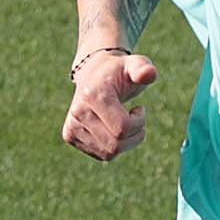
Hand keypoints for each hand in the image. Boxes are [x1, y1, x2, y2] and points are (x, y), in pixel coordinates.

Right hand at [63, 42, 157, 159]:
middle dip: (134, 134)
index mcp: (93, 95)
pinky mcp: (70, 135)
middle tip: (135, 117)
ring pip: (109, 153)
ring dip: (126, 142)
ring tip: (124, 121)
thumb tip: (150, 73)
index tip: (140, 108)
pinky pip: (101, 154)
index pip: (122, 128)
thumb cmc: (120, 71)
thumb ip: (143, 68)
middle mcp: (78, 111)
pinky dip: (114, 146)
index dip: (139, 122)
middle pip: (115, 144)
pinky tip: (112, 128)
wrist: (93, 73)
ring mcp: (71, 125)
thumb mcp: (134, 64)